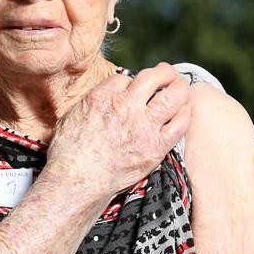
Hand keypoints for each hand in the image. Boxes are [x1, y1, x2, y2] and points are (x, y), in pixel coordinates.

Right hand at [46, 62, 191, 200]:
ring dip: (180, 88)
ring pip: (172, 97)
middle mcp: (125, 107)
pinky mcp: (155, 147)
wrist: (77, 180)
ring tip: (182, 87)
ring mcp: (143, 127)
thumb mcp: (71, 116)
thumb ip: (91, 102)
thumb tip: (102, 97)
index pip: (125, 77)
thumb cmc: (68, 152)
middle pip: (154, 77)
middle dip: (164, 72)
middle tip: (167, 73)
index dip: (131, 81)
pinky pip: (179, 125)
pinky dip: (185, 114)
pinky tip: (185, 110)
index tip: (133, 88)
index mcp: (102, 97)